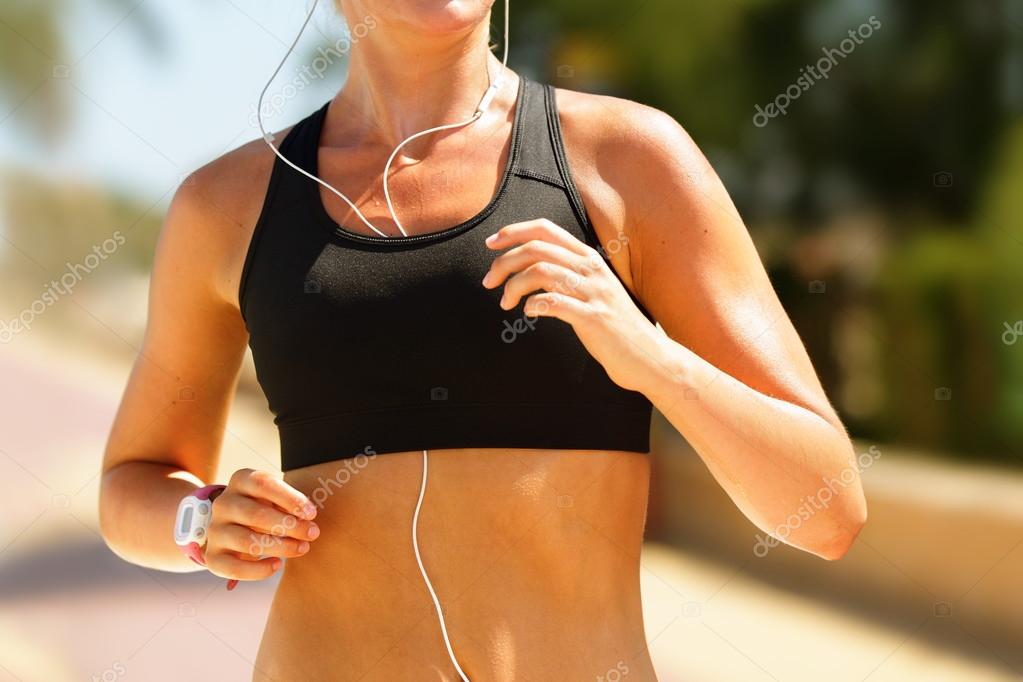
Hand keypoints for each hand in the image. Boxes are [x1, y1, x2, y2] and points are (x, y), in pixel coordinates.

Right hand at [203, 469, 320, 584]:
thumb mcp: (274, 498)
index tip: (311, 513)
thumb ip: (289, 505)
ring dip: (280, 547)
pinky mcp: (213, 556)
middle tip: (312, 533)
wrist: (232, 525)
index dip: (290, 499)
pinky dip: (259, 569)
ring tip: (302, 548)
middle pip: (256, 514)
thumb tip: (308, 519)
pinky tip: (278, 564)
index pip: (264, 484)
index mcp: (240, 481)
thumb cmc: (264, 507)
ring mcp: (215, 530)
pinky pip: (235, 568)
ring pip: (246, 541)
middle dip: (290, 526)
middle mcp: (223, 503)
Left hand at [482, 219, 671, 394]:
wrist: (649, 356)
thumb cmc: (614, 325)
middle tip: (488, 281)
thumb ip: (567, 274)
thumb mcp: (592, 290)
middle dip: (503, 262)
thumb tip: (529, 269)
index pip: (545, 229)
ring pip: (540, 271)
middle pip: (536, 249)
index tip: (491, 243)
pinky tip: (529, 313)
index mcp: (588, 258)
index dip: (513, 232)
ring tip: (505, 302)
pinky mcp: (594, 318)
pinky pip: (553, 303)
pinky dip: (532, 305)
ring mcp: (594, 293)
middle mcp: (591, 269)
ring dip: (513, 286)